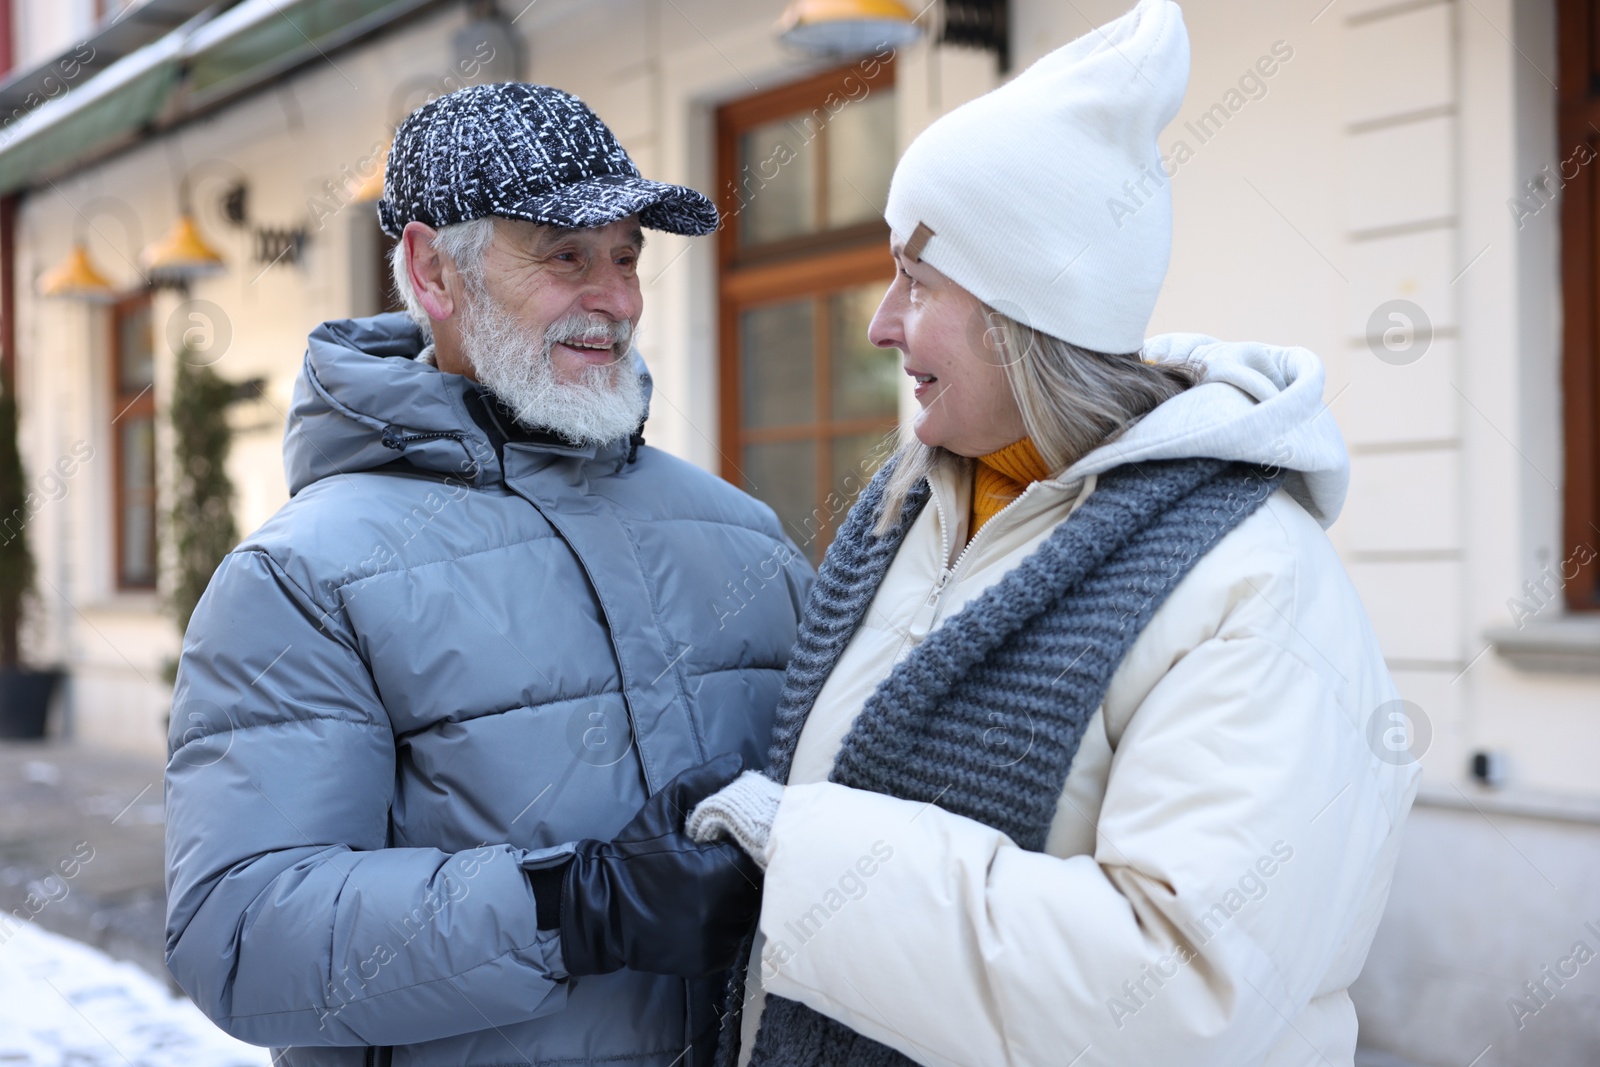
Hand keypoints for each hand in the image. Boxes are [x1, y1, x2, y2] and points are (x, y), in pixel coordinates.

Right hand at [552, 753, 763, 976]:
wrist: (602, 912)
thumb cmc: (632, 858)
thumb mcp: (660, 813)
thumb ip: (699, 783)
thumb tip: (737, 761)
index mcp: (715, 872)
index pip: (755, 854)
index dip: (747, 845)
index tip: (729, 842)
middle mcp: (721, 911)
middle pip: (755, 886)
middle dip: (743, 872)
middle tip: (719, 864)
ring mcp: (716, 940)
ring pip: (748, 914)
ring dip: (738, 900)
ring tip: (711, 888)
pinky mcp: (710, 961)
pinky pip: (734, 940)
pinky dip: (727, 926)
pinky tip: (705, 913)